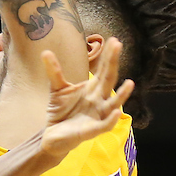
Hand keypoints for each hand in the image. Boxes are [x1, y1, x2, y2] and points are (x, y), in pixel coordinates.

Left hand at [39, 37, 134, 158]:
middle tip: (118, 45)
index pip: (103, 70)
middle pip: (108, 80)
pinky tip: (116, 112)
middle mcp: (99, 100)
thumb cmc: (61, 111)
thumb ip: (54, 72)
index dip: (108, 57)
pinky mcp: (92, 130)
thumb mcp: (57, 89)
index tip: (113, 41)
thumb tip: (45, 52)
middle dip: (113, 64)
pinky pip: (105, 125)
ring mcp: (98, 115)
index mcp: (92, 89)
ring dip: (122, 95)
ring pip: (113, 104)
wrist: (53, 134)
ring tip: (130, 83)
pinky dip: (111, 119)